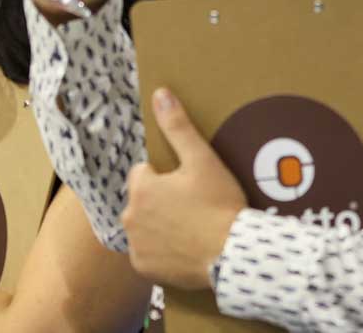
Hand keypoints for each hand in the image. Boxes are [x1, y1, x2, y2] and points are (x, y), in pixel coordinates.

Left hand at [120, 88, 244, 290]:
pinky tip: (184, 250)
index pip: (144, 173)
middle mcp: (130, 215)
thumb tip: (160, 94)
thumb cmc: (219, 205)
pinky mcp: (144, 268)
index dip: (167, 178)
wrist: (233, 254)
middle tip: (193, 209)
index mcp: (140, 187)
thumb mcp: (202, 160)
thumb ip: (177, 127)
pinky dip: (162, 253)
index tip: (189, 187)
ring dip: (160, 227)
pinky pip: (149, 255)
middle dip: (161, 202)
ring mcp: (136, 244)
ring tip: (191, 230)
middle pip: (143, 201)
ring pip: (145, 227)